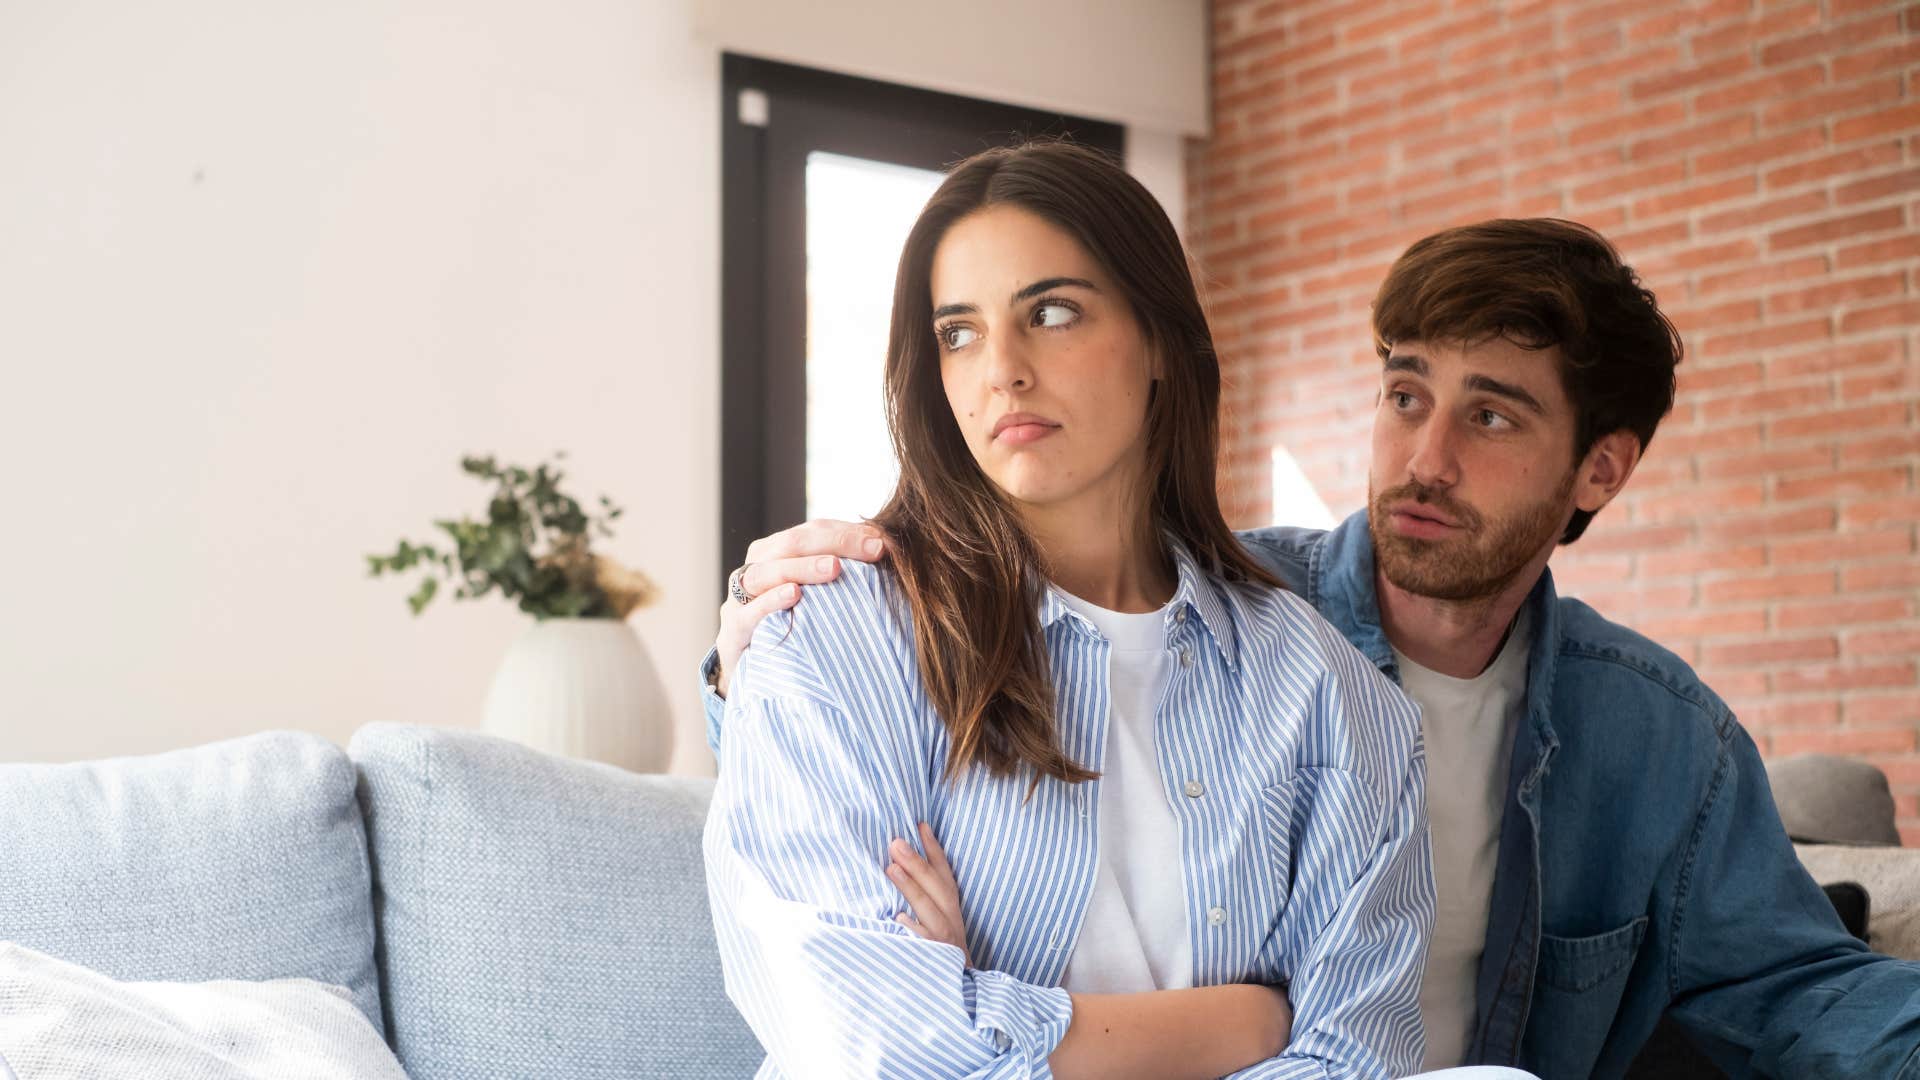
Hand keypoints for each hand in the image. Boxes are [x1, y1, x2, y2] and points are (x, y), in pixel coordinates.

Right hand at [713, 520, 886, 696]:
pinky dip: (771, 600)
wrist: (754, 674)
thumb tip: (888, 552)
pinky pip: (750, 610)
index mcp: (777, 552)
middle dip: (836, 543)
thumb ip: (843, 576)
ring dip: (804, 567)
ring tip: (836, 568)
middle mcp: (757, 567)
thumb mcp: (818, 599)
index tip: (884, 542)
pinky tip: (794, 595)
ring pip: (768, 571)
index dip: (849, 533)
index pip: (813, 530)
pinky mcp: (734, 629)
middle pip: (792, 543)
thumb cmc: (792, 629)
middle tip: (873, 549)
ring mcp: (741, 597)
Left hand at [887, 822, 969, 965]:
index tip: (920, 824)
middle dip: (918, 864)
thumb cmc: (941, 954)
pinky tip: (898, 918)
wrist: (960, 995)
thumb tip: (897, 868)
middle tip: (896, 841)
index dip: (934, 850)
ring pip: (930, 913)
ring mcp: (943, 943)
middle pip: (937, 889)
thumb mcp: (938, 923)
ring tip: (891, 868)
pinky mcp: (936, 964)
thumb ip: (925, 899)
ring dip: (912, 889)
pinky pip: (924, 946)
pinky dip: (913, 932)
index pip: (944, 874)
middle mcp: (951, 923)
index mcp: (951, 910)